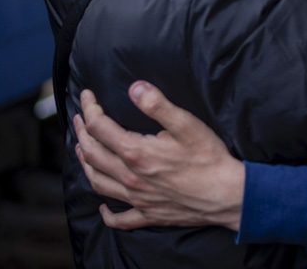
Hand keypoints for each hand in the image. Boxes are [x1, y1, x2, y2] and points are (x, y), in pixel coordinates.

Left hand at [74, 82, 244, 231]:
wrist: (227, 195)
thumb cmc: (209, 158)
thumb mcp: (186, 124)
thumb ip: (157, 104)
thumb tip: (134, 88)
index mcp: (136, 152)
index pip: (100, 127)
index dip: (90, 108)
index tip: (87, 94)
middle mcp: (130, 177)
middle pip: (92, 153)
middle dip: (82, 132)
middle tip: (80, 117)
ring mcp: (137, 198)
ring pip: (98, 182)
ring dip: (85, 163)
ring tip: (81, 149)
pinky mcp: (149, 214)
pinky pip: (121, 218)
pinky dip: (107, 214)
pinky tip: (103, 209)